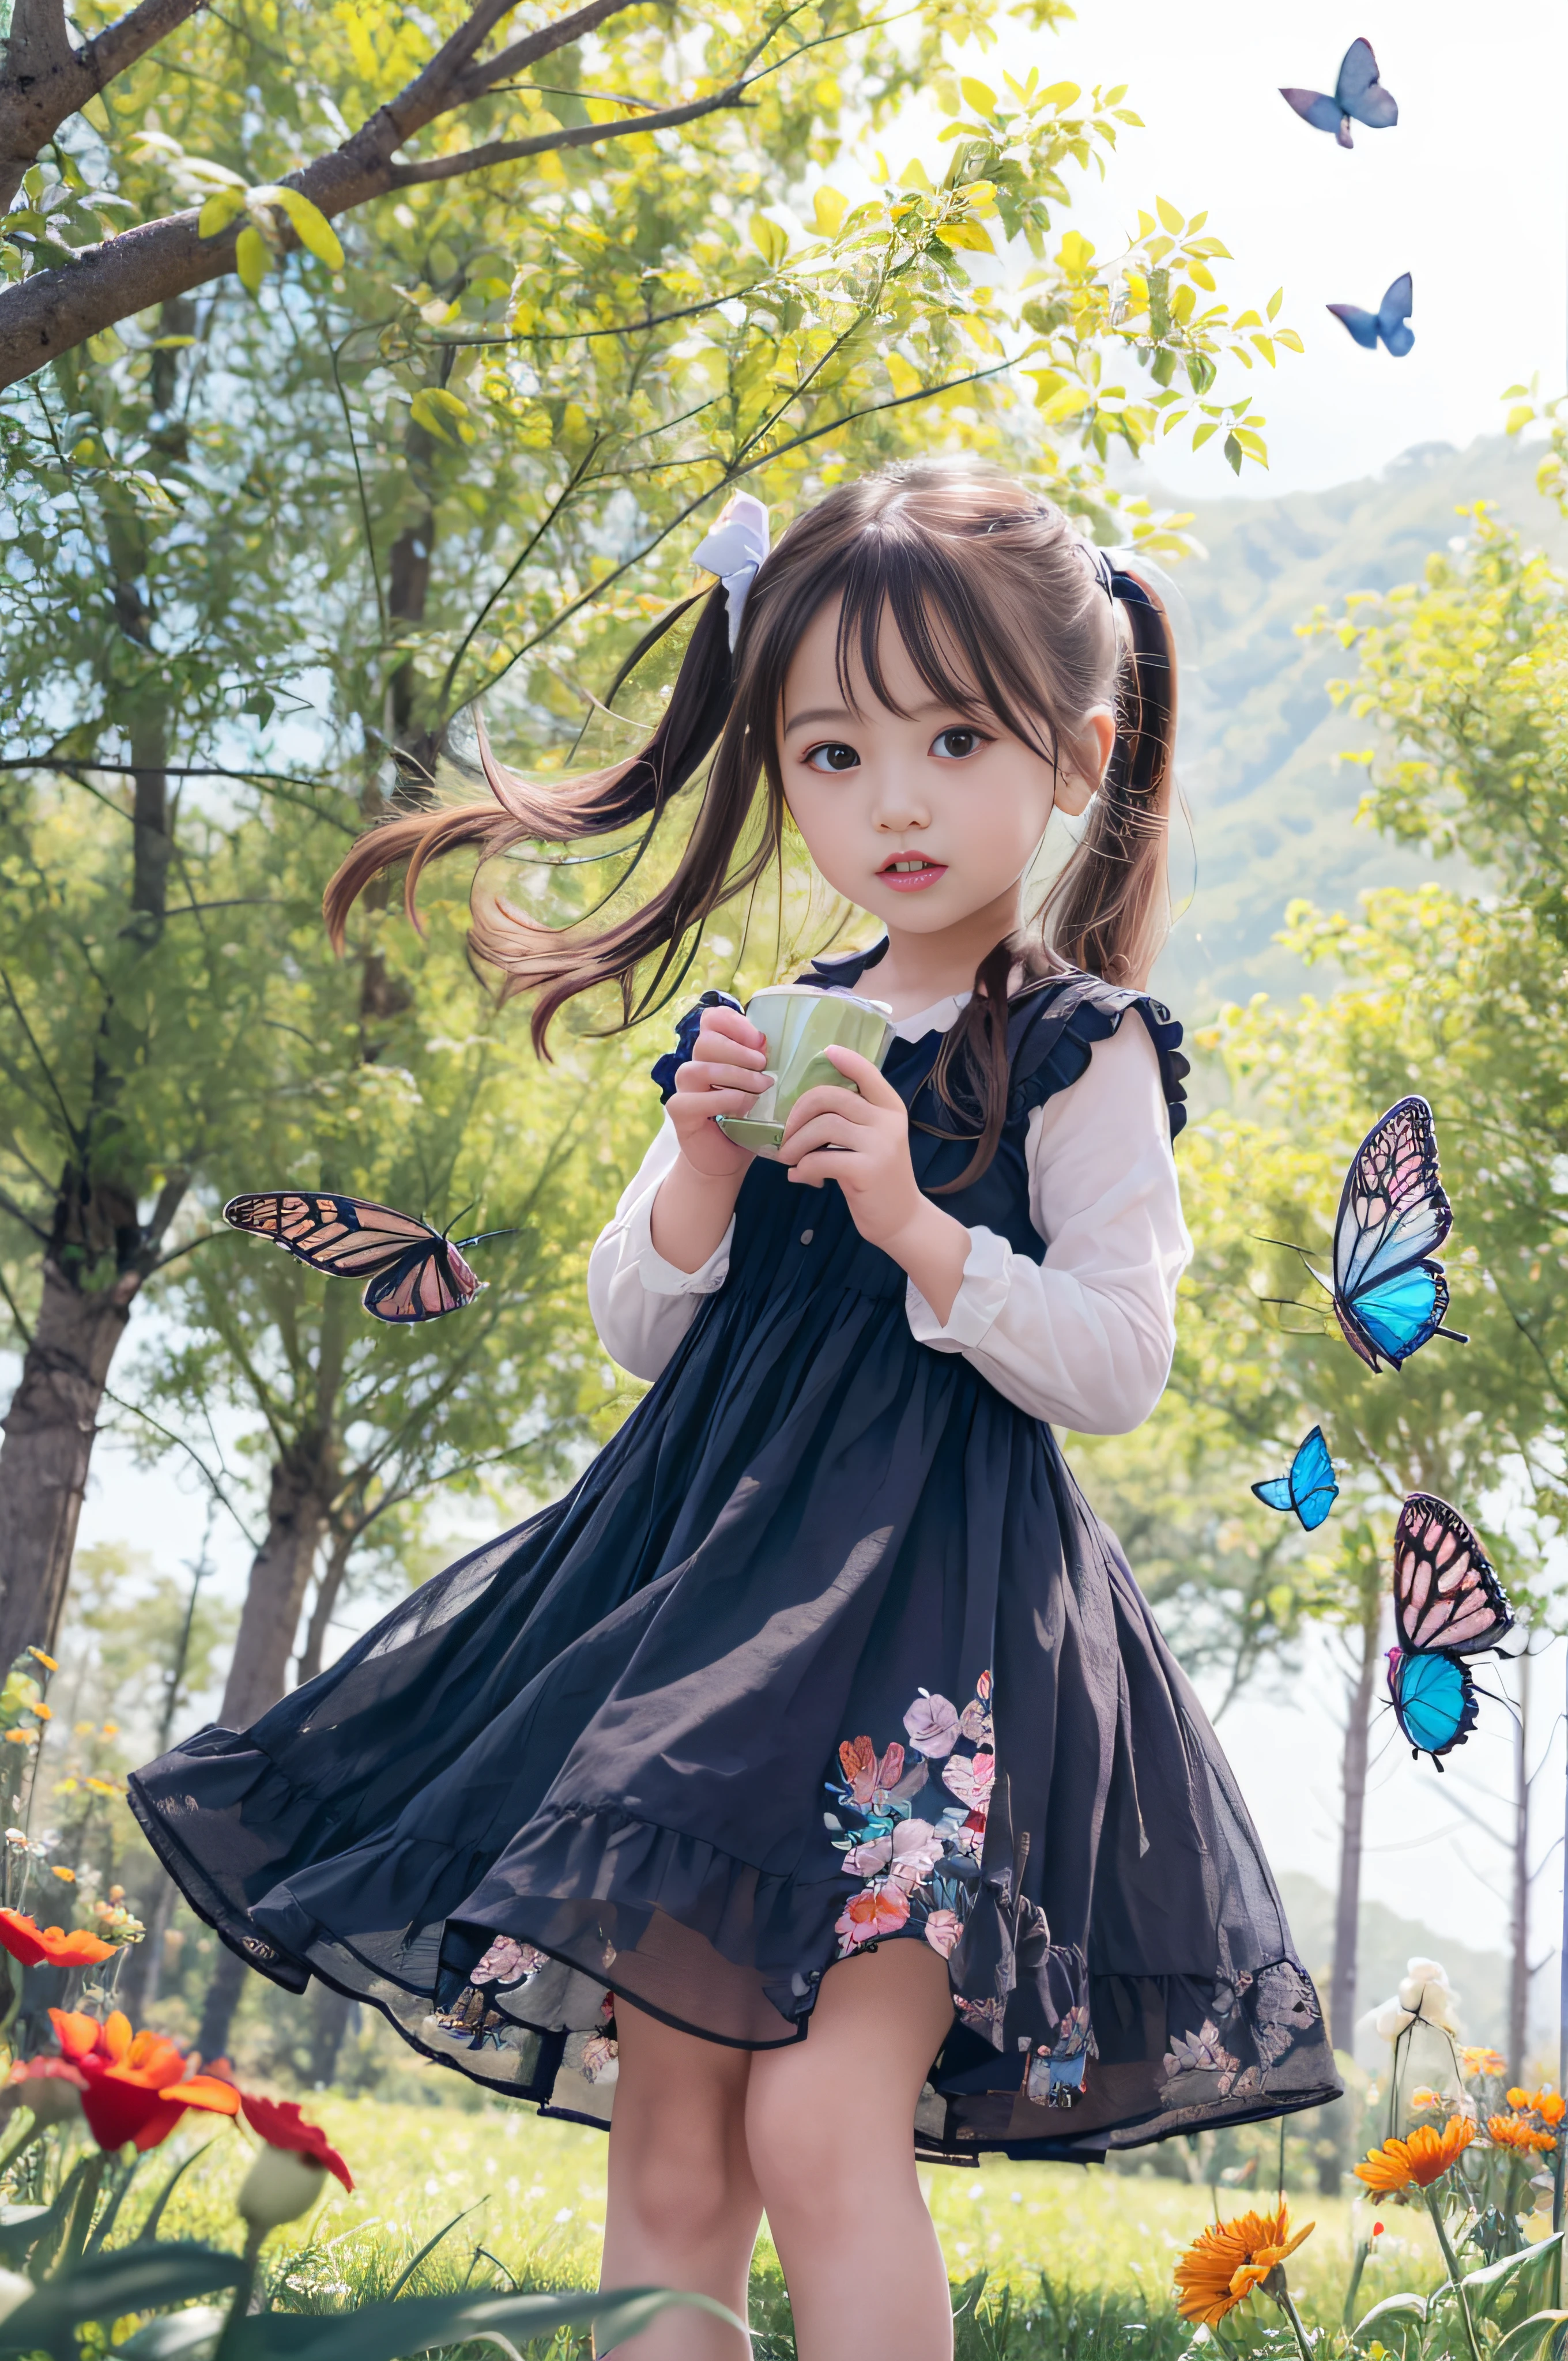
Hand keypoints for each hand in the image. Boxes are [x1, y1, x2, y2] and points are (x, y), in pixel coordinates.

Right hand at [667, 1003, 770, 1179]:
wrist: (727, 1158)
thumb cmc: (746, 1119)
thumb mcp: (759, 1086)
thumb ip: (760, 1063)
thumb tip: (768, 1043)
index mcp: (713, 1053)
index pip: (711, 1020)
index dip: (733, 1022)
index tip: (758, 1039)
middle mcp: (695, 1066)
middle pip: (706, 1041)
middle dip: (739, 1051)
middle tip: (763, 1066)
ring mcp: (684, 1089)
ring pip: (699, 1068)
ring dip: (735, 1076)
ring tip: (761, 1088)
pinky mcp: (680, 1112)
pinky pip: (694, 1099)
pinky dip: (724, 1100)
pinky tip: (743, 1108)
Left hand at [779, 1047, 971, 1317]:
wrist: (901, 1220)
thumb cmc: (878, 1179)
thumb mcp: (873, 1142)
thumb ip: (851, 1121)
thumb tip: (802, 1111)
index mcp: (890, 1110)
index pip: (868, 1073)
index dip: (847, 1059)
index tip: (827, 1051)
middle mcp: (888, 1122)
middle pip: (832, 1096)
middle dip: (799, 1111)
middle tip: (786, 1133)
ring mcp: (880, 1145)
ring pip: (823, 1126)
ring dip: (795, 1143)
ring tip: (787, 1158)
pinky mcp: (868, 1170)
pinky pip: (821, 1159)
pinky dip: (802, 1168)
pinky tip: (802, 1177)